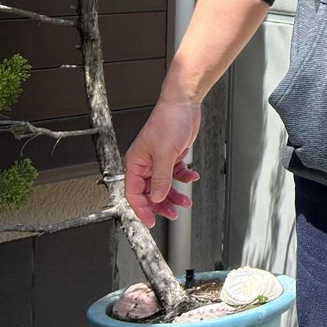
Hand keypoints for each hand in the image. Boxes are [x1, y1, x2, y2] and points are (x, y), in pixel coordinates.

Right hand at [124, 101, 201, 226]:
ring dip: (174, 194)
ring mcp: (159, 160)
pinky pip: (175, 173)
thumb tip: (156, 198)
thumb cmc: (168, 122)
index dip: (141, 209)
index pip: (134, 193)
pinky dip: (184, 177)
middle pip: (149, 192)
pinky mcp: (172, 156)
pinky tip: (192, 177)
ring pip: (163, 185)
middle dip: (161, 204)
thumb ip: (160, 178)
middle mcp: (145, 164)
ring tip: (185, 201)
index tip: (150, 222)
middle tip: (173, 214)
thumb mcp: (165, 154)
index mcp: (136, 163)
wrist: (184, 104)